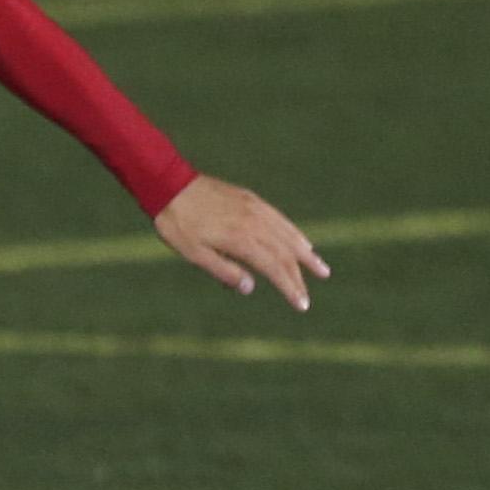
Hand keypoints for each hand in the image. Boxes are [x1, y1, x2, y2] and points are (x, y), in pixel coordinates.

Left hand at [153, 174, 327, 310]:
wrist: (168, 184)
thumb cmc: (177, 223)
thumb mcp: (194, 253)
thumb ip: (224, 271)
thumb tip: (250, 288)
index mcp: (241, 240)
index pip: (275, 268)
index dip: (290, 287)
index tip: (301, 304)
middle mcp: (254, 223)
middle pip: (285, 254)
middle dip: (298, 277)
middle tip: (307, 297)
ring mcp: (255, 209)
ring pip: (288, 234)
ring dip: (306, 254)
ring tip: (321, 269)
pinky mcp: (251, 199)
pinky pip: (280, 219)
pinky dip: (294, 232)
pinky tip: (301, 241)